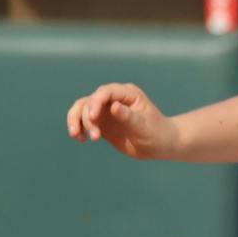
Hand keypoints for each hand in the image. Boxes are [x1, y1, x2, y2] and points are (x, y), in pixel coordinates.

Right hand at [65, 83, 181, 159]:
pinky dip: (79, 128)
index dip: (95, 102)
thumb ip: (128, 116)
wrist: (160, 144)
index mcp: (128, 94)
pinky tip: (81, 139)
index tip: (92, 117)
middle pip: (90, 100)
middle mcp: (114, 99)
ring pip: (82, 109)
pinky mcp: (102, 122)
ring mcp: (106, 110)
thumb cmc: (156, 133)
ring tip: (79, 137)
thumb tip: (114, 106)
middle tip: (95, 137)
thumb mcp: (144, 127)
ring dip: (77, 121)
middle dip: (86, 117)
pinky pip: (83, 121)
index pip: (105, 92)